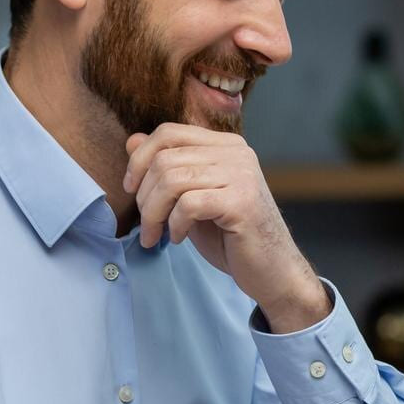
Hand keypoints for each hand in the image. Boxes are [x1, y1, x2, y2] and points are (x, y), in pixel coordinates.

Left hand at [123, 123, 330, 331]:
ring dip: (154, 214)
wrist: (272, 271)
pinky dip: (175, 225)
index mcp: (225, 145)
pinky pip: (188, 204)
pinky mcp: (242, 202)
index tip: (131, 189)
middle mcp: (236, 153)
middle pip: (165, 158)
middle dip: (144, 195)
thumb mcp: (191, 198)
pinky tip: (179, 239)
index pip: (169, 132)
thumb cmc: (231, 237)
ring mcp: (241, 175)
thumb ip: (166, 168)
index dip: (140, 159)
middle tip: (147, 225)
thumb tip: (132, 140)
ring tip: (156, 236)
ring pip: (172, 180)